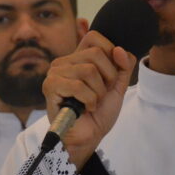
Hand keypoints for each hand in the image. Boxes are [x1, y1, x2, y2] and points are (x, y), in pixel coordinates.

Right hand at [42, 30, 135, 167]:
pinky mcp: (51, 86)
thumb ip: (123, 66)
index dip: (110, 53)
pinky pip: (78, 86)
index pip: (94, 38)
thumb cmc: (99, 112)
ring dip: (98, 92)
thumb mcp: (118, 86)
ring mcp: (55, 73)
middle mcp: (65, 62)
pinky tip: (86, 108)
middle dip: (108, 77)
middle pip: (96, 54)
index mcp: (78, 57)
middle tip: (102, 94)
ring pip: (89, 70)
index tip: (111, 76)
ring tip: (93, 103)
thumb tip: (119, 49)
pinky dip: (90, 100)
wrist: (89, 136)